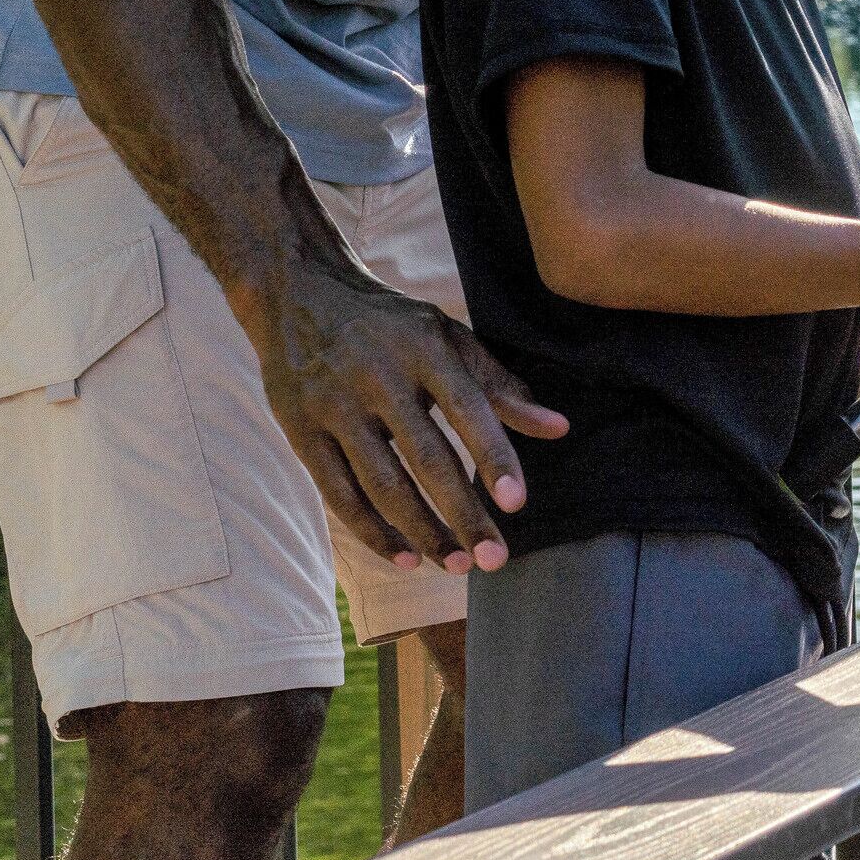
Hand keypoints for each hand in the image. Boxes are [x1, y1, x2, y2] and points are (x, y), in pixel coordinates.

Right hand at [250, 268, 569, 573]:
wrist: (299, 294)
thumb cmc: (392, 325)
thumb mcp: (449, 339)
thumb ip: (500, 387)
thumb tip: (560, 429)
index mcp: (424, 349)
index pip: (468, 410)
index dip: (493, 457)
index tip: (517, 504)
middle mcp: (378, 377)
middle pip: (426, 458)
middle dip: (462, 514)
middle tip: (494, 561)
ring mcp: (333, 405)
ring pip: (381, 484)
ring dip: (421, 532)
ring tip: (456, 565)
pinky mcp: (299, 430)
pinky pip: (338, 493)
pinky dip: (371, 531)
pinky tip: (404, 557)